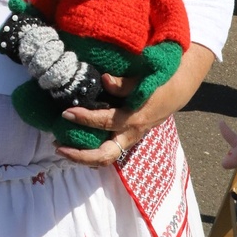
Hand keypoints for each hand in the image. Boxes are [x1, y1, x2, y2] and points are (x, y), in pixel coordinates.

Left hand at [53, 72, 176, 167]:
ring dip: (83, 157)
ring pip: (105, 158)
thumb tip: (104, 80)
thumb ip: (125, 83)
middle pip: (104, 155)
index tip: (66, 112)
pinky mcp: (127, 138)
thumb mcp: (145, 79)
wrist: (178, 90)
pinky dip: (91, 152)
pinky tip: (75, 145)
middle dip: (80, 155)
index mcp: (134, 118)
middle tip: (58, 146)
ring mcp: (129, 139)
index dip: (84, 118)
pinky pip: (108, 151)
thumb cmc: (159, 82)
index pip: (105, 122)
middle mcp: (131, 133)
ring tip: (61, 148)